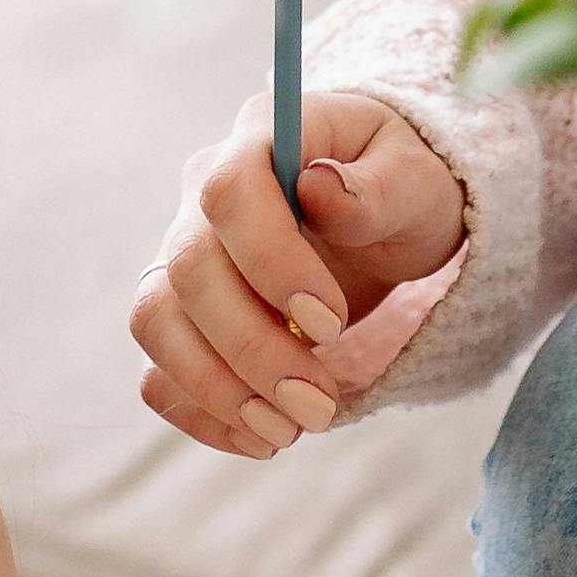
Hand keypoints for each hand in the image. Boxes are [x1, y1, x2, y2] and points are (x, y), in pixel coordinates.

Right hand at [133, 88, 467, 458]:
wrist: (387, 215)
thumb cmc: (405, 186)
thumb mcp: (419, 181)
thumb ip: (377, 188)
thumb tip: (319, 188)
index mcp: (260, 139)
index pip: (229, 191)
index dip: (269, 262)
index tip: (333, 323)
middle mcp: (202, 194)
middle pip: (189, 270)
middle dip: (252, 348)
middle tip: (320, 404)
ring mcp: (183, 253)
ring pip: (157, 321)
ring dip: (217, 388)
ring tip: (290, 431)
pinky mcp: (183, 314)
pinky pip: (159, 367)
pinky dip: (202, 412)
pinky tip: (262, 438)